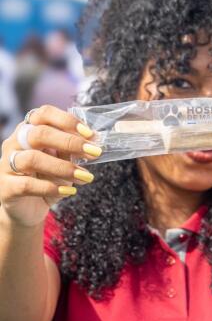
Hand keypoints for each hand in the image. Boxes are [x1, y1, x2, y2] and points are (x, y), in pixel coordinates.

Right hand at [0, 105, 101, 226]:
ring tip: (85, 176)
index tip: (90, 134)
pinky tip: (69, 191)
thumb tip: (94, 139)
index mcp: (29, 130)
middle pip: (39, 134)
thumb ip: (72, 148)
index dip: (68, 121)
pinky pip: (27, 185)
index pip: (44, 114)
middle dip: (70, 142)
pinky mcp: (5, 188)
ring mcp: (6, 165)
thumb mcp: (62, 160)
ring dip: (64, 168)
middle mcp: (15, 143)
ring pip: (33, 159)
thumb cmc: (47, 177)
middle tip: (94, 152)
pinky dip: (52, 188)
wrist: (26, 207)